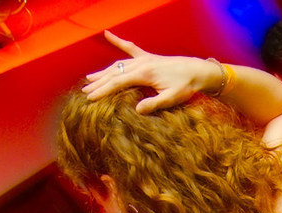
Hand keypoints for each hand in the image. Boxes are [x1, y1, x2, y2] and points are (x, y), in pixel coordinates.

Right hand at [83, 30, 214, 113]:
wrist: (197, 71)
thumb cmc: (185, 86)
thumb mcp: (171, 98)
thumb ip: (154, 104)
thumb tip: (137, 110)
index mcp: (144, 73)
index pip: (117, 82)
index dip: (102, 91)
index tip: (90, 99)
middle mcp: (141, 63)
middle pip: (114, 73)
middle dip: (98, 83)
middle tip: (84, 92)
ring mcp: (143, 58)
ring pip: (118, 64)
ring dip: (103, 72)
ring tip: (89, 79)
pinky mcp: (147, 57)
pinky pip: (130, 48)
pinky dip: (118, 41)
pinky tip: (107, 34)